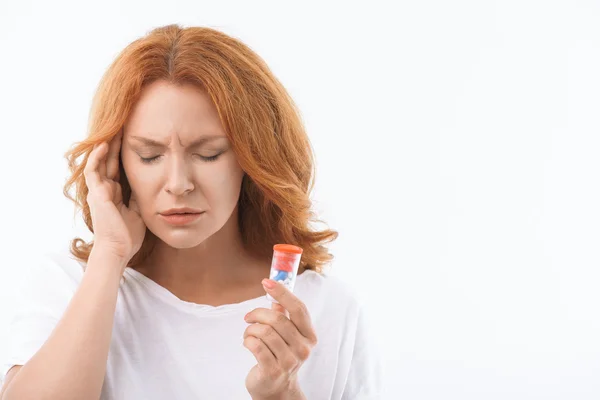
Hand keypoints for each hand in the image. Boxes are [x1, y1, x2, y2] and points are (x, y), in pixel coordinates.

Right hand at [83, 131, 145, 263]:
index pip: (118, 168)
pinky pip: (93, 170)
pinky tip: (105, 144)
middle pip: (109, 161)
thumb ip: (140, 196)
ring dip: (106, 146)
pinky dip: (98, 157)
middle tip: (124, 127)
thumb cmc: (129, 235)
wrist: (119, 249)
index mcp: (114, 194)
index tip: (135, 140)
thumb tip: (151, 184)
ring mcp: (99, 190)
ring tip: (115, 129)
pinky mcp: (96, 193)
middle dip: (116, 145)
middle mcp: (105, 190)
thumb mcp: (139, 210)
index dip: (124, 154)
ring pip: (100, 162)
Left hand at [243, 278, 315, 399]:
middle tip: (248, 317)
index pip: (298, 308)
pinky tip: (248, 343)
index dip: (282, 293)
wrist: (276, 389)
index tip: (267, 282)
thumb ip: (284, 315)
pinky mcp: (273, 370)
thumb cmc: (280, 356)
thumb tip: (275, 292)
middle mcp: (303, 348)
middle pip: (277, 319)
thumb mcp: (287, 336)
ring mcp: (289, 361)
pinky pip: (256, 346)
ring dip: (251, 329)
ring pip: (264, 332)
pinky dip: (248, 340)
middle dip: (258, 314)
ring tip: (249, 334)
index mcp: (309, 336)